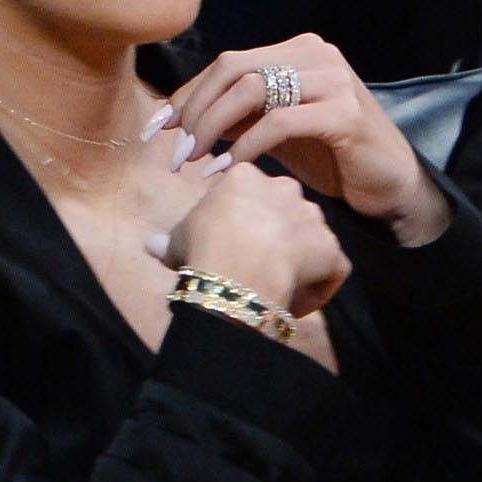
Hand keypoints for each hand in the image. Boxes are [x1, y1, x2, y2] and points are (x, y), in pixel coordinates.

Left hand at [163, 37, 451, 247]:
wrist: (390, 186)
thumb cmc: (333, 159)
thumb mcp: (277, 133)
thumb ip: (239, 116)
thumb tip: (181, 117)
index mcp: (298, 51)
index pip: (228, 63)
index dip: (187, 95)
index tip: (156, 129)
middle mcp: (316, 54)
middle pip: (234, 69)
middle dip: (194, 111)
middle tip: (173, 153)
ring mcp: (333, 79)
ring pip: (252, 89)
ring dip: (213, 127)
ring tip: (194, 162)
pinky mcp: (344, 113)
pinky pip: (279, 122)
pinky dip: (246, 146)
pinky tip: (229, 170)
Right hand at [171, 159, 348, 372]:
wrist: (235, 271)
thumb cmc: (202, 249)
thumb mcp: (179, 240)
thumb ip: (170, 240)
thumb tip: (149, 245)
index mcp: (246, 178)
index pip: (249, 194)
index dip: (242, 222)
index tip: (231, 247)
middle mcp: (285, 188)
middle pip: (284, 210)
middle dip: (276, 235)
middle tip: (257, 266)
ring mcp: (312, 217)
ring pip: (310, 237)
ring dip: (299, 260)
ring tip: (277, 287)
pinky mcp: (331, 248)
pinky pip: (332, 268)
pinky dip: (320, 286)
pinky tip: (297, 303)